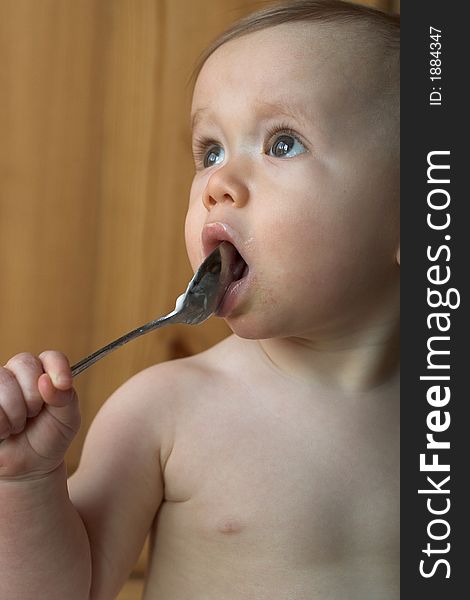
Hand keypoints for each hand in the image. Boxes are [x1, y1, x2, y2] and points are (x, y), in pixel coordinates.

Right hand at [0, 351, 79, 479]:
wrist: (28, 466)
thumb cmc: (49, 436)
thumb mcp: (68, 418)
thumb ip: (65, 397)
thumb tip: (46, 381)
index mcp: (44, 372)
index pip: (51, 357)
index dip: (58, 368)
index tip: (64, 385)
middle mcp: (18, 373)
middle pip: (24, 364)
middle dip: (33, 395)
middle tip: (34, 414)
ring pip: (2, 381)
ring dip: (15, 412)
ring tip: (18, 425)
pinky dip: (1, 422)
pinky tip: (4, 430)